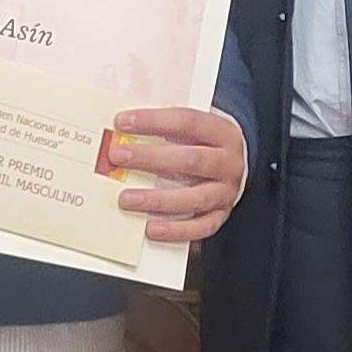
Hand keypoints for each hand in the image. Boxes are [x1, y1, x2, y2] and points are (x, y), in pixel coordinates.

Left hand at [104, 105, 248, 243]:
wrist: (234, 166)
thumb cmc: (204, 143)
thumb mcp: (193, 127)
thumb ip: (165, 125)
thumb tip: (123, 125)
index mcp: (224, 133)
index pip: (188, 122)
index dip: (154, 121)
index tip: (122, 122)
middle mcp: (229, 163)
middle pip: (191, 160)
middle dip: (151, 158)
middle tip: (118, 156)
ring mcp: (226, 192)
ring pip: (194, 198)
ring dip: (157, 199)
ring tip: (126, 198)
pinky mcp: (221, 215)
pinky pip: (200, 227)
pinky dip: (175, 230)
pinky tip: (150, 228)